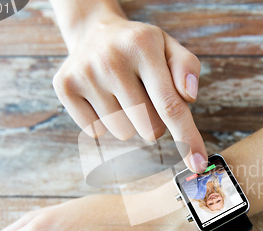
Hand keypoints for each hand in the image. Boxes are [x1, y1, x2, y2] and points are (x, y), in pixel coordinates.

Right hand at [52, 10, 207, 172]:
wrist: (95, 32)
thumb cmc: (140, 47)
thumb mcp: (169, 47)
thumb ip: (186, 68)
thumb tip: (188, 96)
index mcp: (142, 46)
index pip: (170, 105)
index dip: (186, 138)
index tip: (198, 165)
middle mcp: (111, 59)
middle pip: (149, 127)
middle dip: (156, 122)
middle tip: (146, 96)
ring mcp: (84, 74)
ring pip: (124, 132)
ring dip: (130, 122)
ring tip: (123, 93)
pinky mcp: (65, 87)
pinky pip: (96, 131)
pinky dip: (105, 122)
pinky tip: (103, 96)